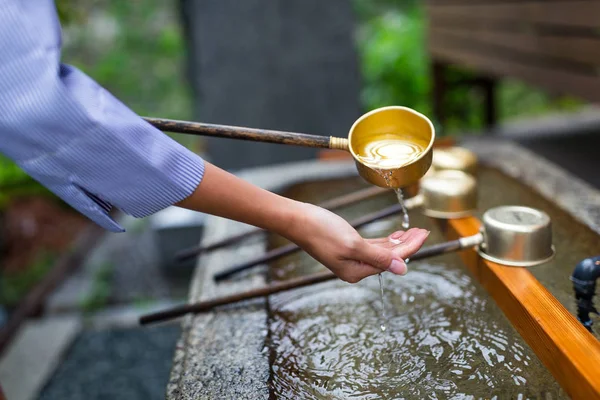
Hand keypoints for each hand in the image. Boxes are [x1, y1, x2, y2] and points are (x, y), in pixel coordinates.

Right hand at [287, 202, 429, 282]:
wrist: (297, 221)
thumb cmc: (321, 231)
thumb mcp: (353, 244)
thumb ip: (379, 257)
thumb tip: (403, 269)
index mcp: (357, 271)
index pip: (392, 260)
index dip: (410, 247)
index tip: (424, 234)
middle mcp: (356, 268)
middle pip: (389, 257)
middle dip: (408, 244)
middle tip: (424, 230)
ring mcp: (352, 258)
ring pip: (382, 251)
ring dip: (398, 241)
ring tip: (415, 230)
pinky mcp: (347, 247)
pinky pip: (373, 247)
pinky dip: (386, 241)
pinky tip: (395, 235)